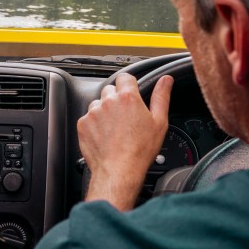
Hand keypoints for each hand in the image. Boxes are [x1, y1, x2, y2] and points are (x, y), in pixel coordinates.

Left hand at [78, 72, 172, 210]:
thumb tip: (166, 80)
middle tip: (125, 117)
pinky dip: (95, 124)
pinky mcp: (83, 124)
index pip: (125, 77)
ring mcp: (93, 112)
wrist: (119, 171)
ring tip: (114, 129)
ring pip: (98, 104)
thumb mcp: (159, 122)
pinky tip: (105, 136)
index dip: (129, 84)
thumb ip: (161, 96)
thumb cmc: (139, 150)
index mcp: (128, 98)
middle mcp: (108, 101)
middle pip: (111, 90)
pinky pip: (88, 118)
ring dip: (105, 111)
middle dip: (117, 99)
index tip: (131, 93)